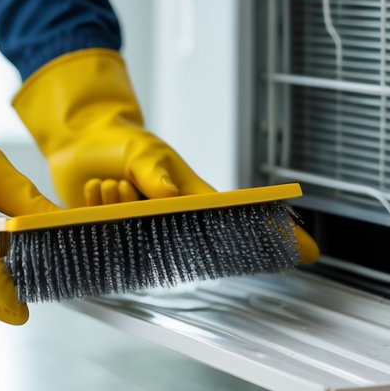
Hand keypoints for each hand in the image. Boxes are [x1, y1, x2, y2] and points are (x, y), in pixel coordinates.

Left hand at [14, 48, 318, 262]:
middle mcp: (173, 219)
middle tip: (125, 182)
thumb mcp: (145, 150)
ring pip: (135, 233)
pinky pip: (105, 234)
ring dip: (118, 203)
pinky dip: (97, 207)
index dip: (273, 234)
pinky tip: (98, 188)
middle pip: (180, 237)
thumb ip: (156, 174)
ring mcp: (143, 228)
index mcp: (194, 197)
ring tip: (114, 180)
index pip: (240, 219)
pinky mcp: (112, 234)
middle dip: (144, 211)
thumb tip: (169, 197)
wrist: (80, 139)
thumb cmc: (123, 141)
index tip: (309, 251)